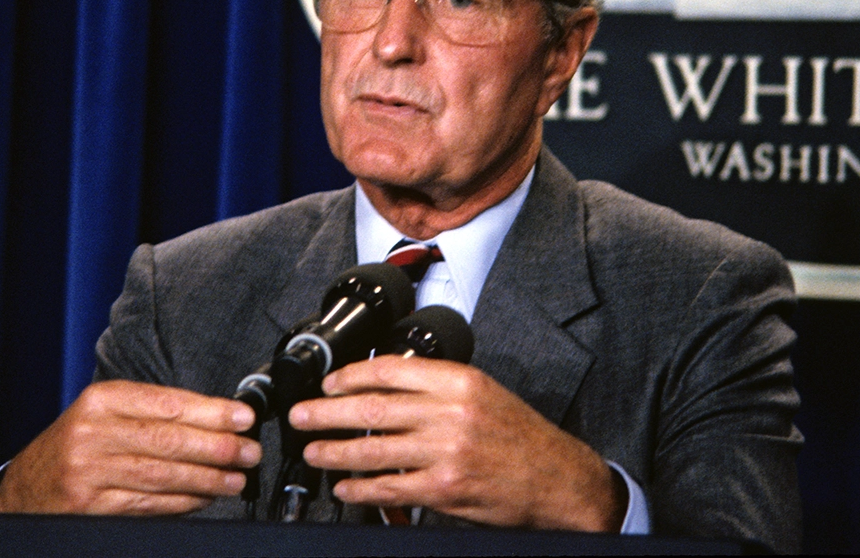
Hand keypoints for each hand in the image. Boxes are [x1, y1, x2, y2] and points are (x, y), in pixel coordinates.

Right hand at [0, 380, 260, 513]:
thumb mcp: (104, 415)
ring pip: (162, 474)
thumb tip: (215, 419)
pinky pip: (148, 504)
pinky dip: (182, 502)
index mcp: (102, 400)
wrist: (24, 488)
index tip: (243, 416)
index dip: (211, 411)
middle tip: (249, 451)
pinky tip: (204, 498)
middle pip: (169, 439)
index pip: (168, 403)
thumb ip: (151, 413)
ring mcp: (89, 471)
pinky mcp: (90, 507)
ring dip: (207, 478)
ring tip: (237, 478)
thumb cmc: (77, 446)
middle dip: (217, 446)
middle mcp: (93, 432)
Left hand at [288, 356, 624, 530]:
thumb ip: (438, 387)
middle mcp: (450, 413)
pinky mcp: (444, 489)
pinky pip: (391, 488)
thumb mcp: (483, 393)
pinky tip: (347, 489)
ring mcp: (446, 452)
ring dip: (336, 452)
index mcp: (459, 381)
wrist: (557, 479)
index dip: (351, 376)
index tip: (329, 383)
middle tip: (302, 416)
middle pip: (373, 408)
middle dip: (328, 413)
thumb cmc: (520, 436)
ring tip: (314, 453)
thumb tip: (385, 387)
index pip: (391, 371)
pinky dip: (362, 490)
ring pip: (375, 450)